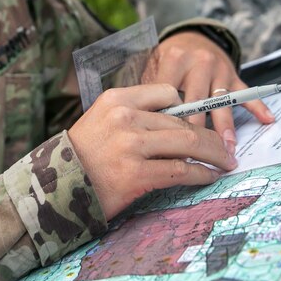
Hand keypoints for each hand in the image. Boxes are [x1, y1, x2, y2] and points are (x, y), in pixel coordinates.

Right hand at [66, 83, 237, 219]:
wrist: (55, 187)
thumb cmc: (82, 156)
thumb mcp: (101, 120)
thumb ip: (134, 115)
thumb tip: (177, 121)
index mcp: (117, 99)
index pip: (167, 93)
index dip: (189, 108)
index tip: (200, 121)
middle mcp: (125, 118)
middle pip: (182, 121)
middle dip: (210, 136)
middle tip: (225, 148)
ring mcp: (131, 146)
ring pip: (187, 143)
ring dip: (213, 154)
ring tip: (225, 161)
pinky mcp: (136, 174)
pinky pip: (180, 170)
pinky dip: (201, 174)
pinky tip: (209, 176)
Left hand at [147, 30, 273, 149]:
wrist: (191, 38)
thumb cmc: (168, 61)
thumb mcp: (154, 68)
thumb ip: (150, 93)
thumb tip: (146, 125)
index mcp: (174, 61)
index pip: (170, 95)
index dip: (167, 122)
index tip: (166, 146)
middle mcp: (198, 63)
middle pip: (196, 102)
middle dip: (196, 132)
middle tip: (195, 156)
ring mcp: (219, 69)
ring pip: (221, 102)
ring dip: (225, 127)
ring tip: (227, 149)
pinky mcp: (234, 75)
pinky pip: (246, 93)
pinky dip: (257, 106)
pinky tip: (267, 119)